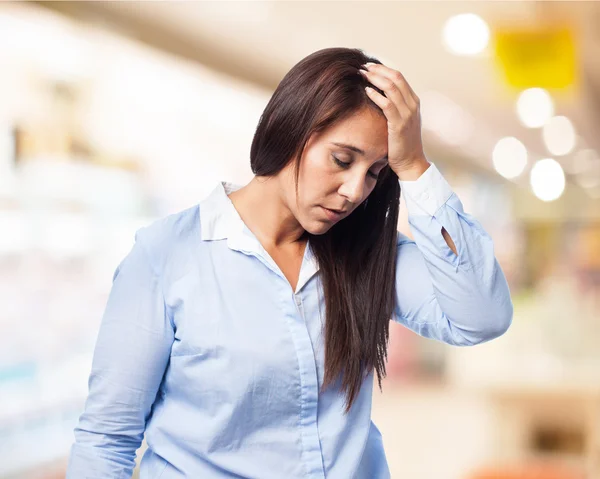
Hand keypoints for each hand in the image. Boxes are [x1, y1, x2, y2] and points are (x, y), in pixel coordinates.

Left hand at [360, 63, 428, 179]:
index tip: (370, 66)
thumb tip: (379, 96)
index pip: (399, 77)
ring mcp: (407, 114)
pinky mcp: (399, 124)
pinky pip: (387, 104)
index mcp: (413, 101)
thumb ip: (394, 107)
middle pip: (396, 77)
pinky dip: (377, 95)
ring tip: (362, 74)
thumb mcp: (401, 121)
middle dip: (378, 70)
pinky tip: (366, 90)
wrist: (411, 162)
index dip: (384, 69)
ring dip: (375, 78)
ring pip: (392, 87)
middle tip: (363, 66)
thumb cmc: (402, 143)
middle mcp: (412, 104)